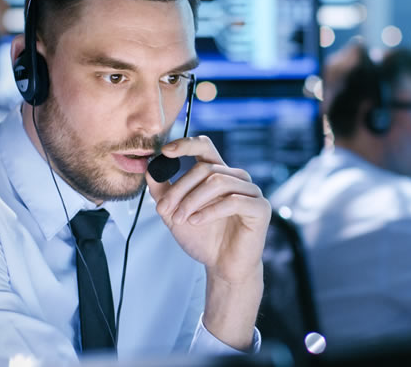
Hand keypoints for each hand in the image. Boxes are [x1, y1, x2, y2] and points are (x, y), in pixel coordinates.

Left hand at [146, 136, 269, 349]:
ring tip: (180, 219)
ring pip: (217, 182)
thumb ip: (163, 192)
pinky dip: (210, 211)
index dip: (186, 144)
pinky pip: (233, 201)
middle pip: (205, 168)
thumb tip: (150, 169)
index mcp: (219, 174)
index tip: (166, 151)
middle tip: (164, 209)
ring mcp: (251, 192)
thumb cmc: (204, 239)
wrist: (222, 267)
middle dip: (180, 188)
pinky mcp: (260, 208)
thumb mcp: (175, 213)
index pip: (205, 147)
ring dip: (192, 200)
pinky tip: (196, 222)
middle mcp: (237, 178)